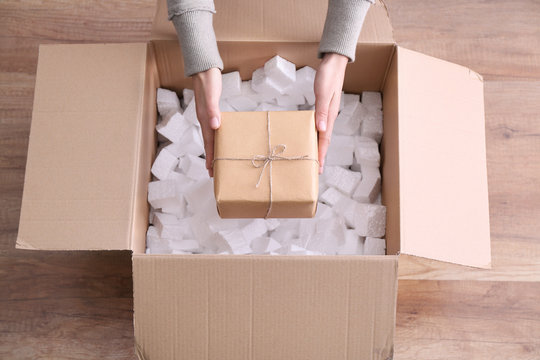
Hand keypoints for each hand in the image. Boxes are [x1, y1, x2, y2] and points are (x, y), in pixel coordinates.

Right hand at [193, 68, 221, 176]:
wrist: (204, 68)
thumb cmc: (208, 80)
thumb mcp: (210, 95)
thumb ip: (212, 110)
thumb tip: (215, 126)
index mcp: (205, 118)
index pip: (208, 141)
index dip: (210, 156)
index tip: (211, 170)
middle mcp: (205, 118)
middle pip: (209, 142)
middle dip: (211, 157)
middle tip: (214, 173)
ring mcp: (207, 115)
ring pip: (211, 136)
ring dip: (214, 149)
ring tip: (217, 161)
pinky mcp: (211, 110)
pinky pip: (214, 128)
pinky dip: (217, 137)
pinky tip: (221, 139)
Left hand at [314, 53, 347, 173]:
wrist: (334, 63)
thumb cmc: (328, 76)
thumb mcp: (323, 93)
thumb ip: (321, 111)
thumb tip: (321, 130)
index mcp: (330, 115)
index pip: (325, 139)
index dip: (321, 154)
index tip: (318, 167)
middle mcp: (330, 117)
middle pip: (325, 140)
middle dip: (321, 155)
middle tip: (316, 170)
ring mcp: (327, 113)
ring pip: (323, 135)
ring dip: (319, 147)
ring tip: (315, 159)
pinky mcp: (324, 108)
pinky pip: (320, 126)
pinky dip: (317, 136)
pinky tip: (313, 138)